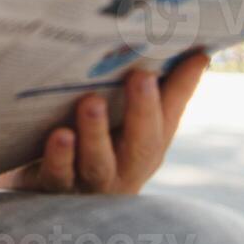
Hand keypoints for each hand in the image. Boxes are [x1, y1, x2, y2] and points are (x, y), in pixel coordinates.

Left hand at [0, 50, 208, 194]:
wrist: (43, 193)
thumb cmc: (100, 146)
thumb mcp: (134, 125)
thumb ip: (167, 92)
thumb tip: (200, 50)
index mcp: (145, 150)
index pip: (167, 118)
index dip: (179, 90)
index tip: (188, 56)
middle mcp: (122, 170)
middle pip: (139, 146)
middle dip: (143, 111)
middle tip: (142, 76)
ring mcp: (87, 183)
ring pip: (96, 163)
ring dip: (96, 133)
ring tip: (92, 102)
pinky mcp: (49, 187)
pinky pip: (56, 175)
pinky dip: (58, 157)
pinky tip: (58, 135)